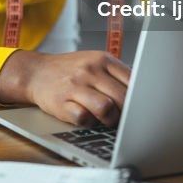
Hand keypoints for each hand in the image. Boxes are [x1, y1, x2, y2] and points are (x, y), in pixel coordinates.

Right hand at [0, 50, 130, 125]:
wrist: (35, 72)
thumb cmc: (71, 71)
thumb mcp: (95, 63)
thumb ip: (117, 75)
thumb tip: (147, 94)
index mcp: (103, 59)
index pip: (134, 80)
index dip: (141, 98)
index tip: (143, 107)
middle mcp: (90, 70)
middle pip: (122, 97)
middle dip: (127, 113)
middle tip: (125, 119)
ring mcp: (75, 86)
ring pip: (106, 108)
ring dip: (110, 120)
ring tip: (106, 120)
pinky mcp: (61, 102)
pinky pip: (83, 118)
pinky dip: (88, 123)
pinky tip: (86, 118)